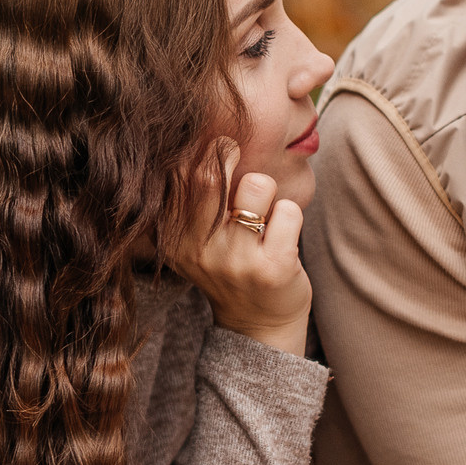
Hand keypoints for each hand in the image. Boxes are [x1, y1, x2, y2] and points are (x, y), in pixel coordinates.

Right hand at [165, 141, 310, 355]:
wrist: (258, 327)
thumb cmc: (232, 268)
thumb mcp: (199, 240)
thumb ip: (195, 198)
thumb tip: (203, 137)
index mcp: (174, 240)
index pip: (178, 178)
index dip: (198, 149)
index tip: (212, 143)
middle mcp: (199, 251)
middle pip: (209, 175)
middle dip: (227, 152)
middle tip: (234, 149)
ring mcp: (235, 261)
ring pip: (258, 185)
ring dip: (267, 189)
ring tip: (264, 213)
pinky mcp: (271, 268)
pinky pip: (289, 211)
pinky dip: (291, 217)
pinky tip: (281, 237)